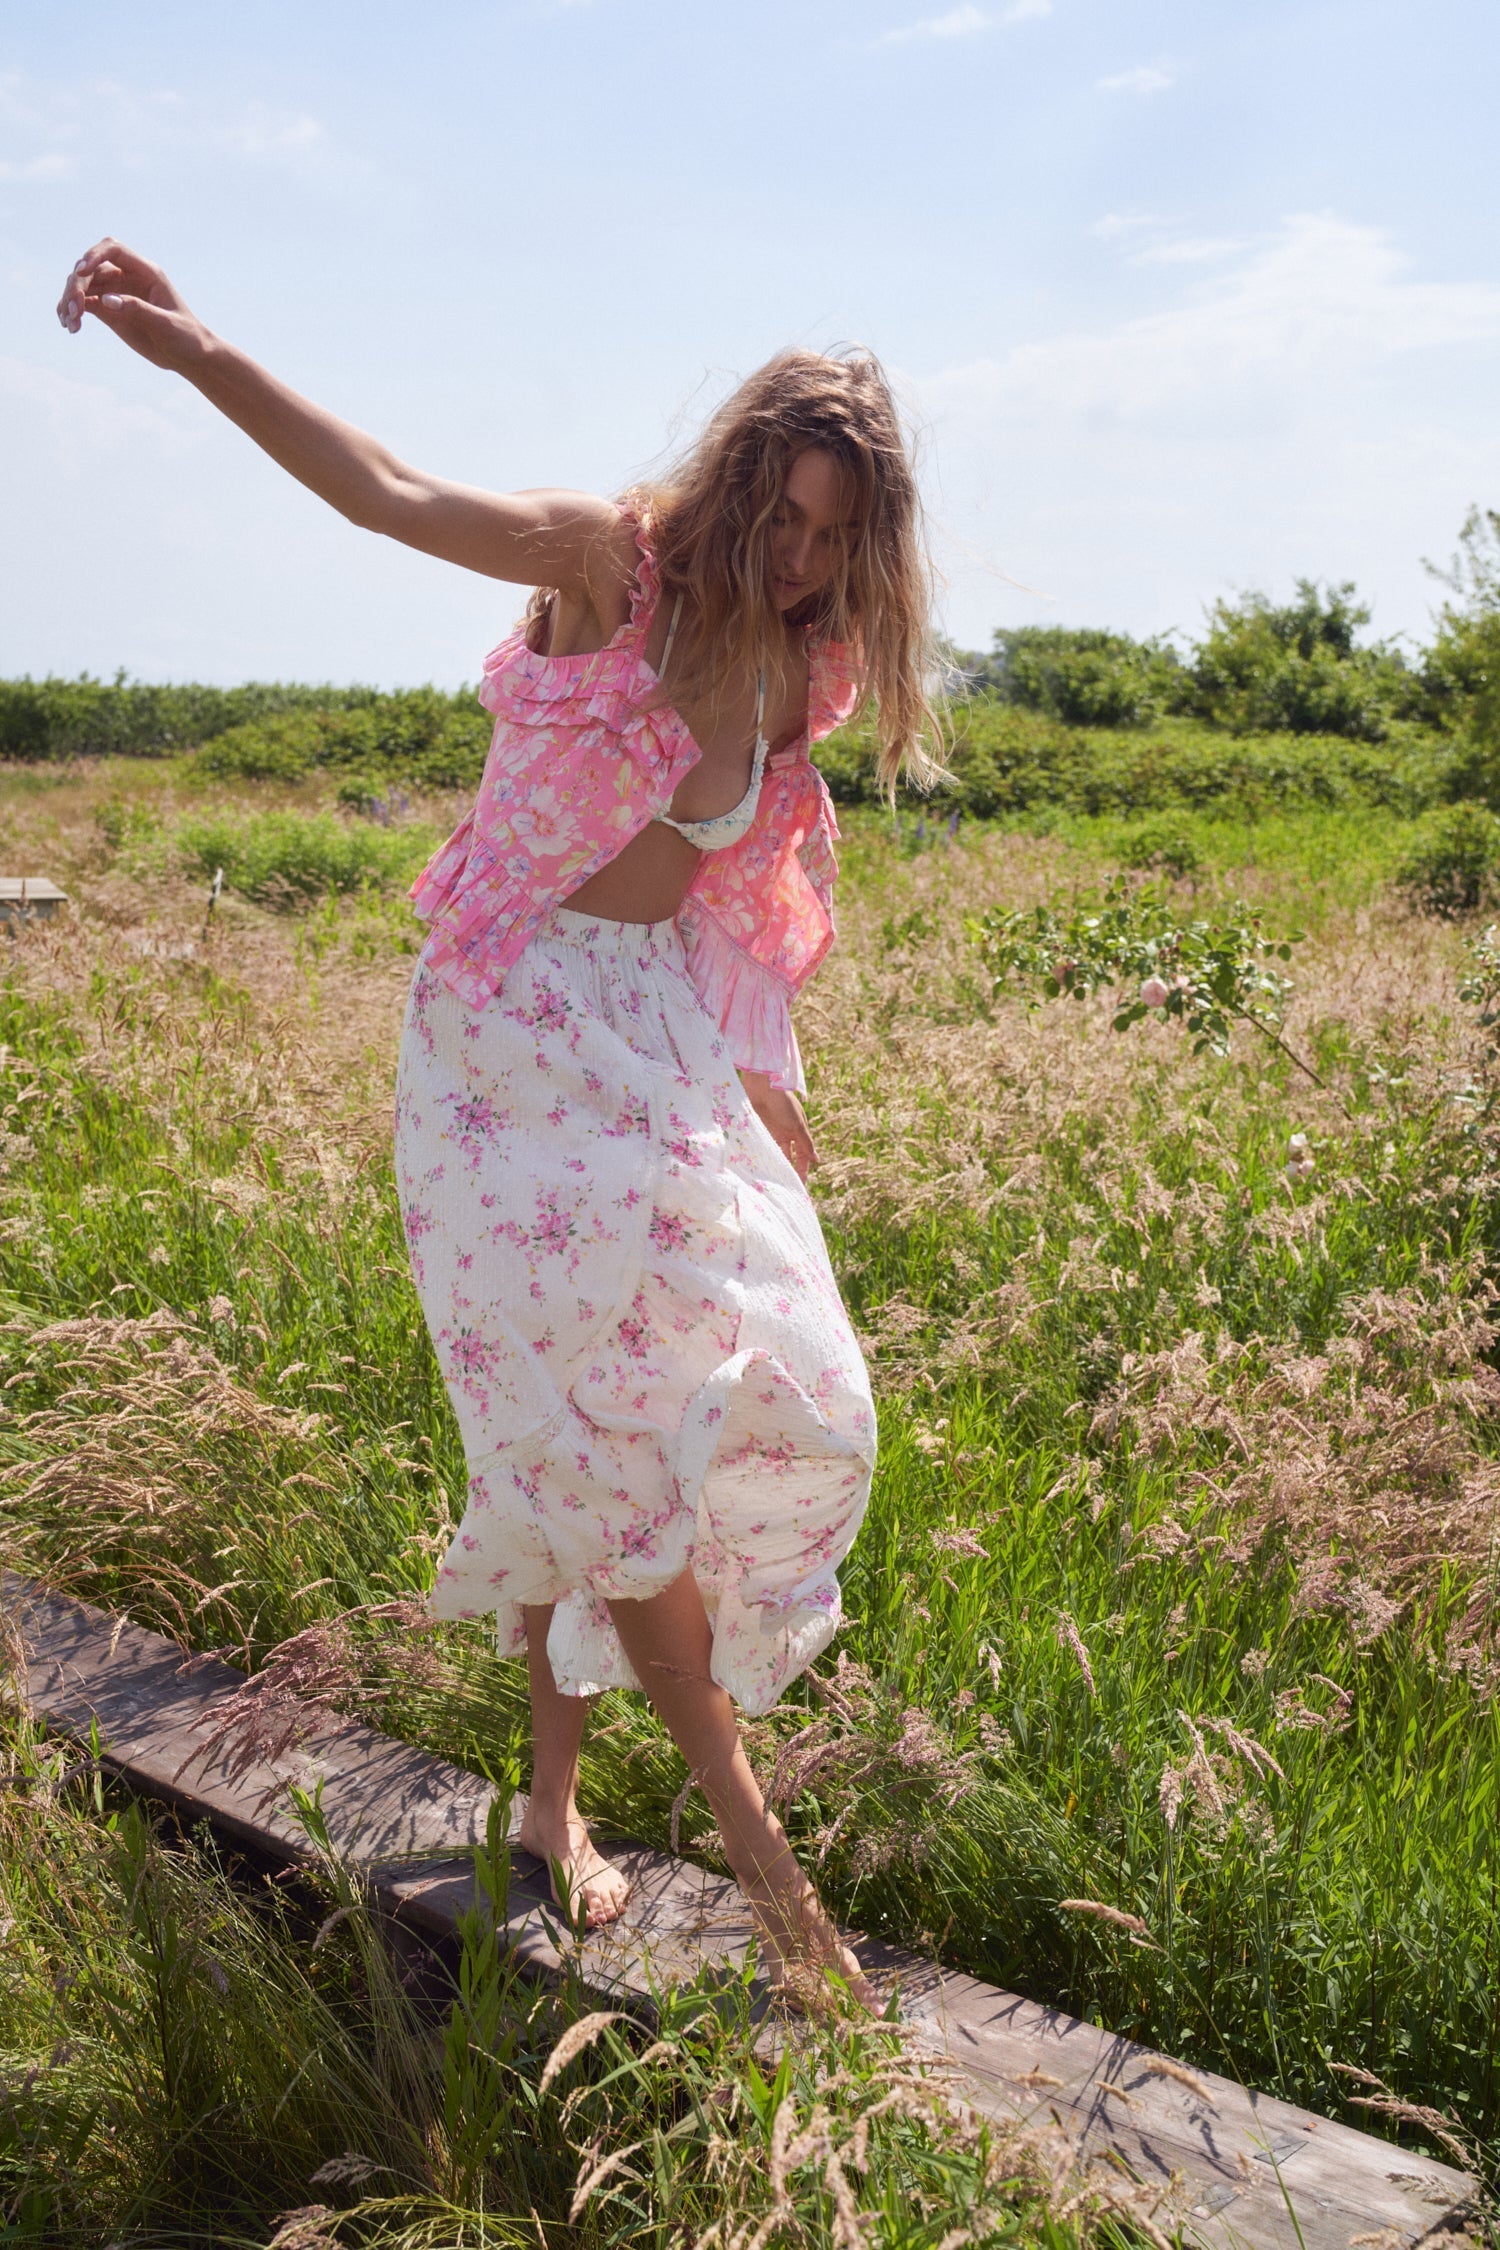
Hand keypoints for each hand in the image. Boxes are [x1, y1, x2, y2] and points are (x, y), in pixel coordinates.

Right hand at [57, 239, 205, 372]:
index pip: (113, 250)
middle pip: (91, 268)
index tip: (80, 272)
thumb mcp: (165, 324)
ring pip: (83, 285)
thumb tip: (106, 300)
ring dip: (70, 300)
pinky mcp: (109, 311)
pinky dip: (72, 311)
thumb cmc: (185, 336)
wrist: (190, 357)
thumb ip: (137, 309)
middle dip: (77, 284)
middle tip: (74, 309)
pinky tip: (69, 326)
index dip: (93, 256)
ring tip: (70, 322)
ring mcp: (116, 293)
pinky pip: (84, 304)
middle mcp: (127, 277)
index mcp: (145, 271)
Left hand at [738, 1072, 816, 1181]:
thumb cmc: (783, 1102)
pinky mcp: (758, 1130)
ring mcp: (770, 1132)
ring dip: (774, 1165)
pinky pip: (760, 1147)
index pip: (802, 1156)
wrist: (762, 1086)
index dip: (802, 1169)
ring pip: (774, 1154)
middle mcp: (785, 1134)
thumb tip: (817, 1160)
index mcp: (797, 1132)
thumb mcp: (797, 1124)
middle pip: (788, 1157)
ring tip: (772, 1182)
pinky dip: (761, 1156)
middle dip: (788, 1171)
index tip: (800, 1185)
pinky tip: (759, 1168)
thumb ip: (805, 1143)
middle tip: (786, 1188)